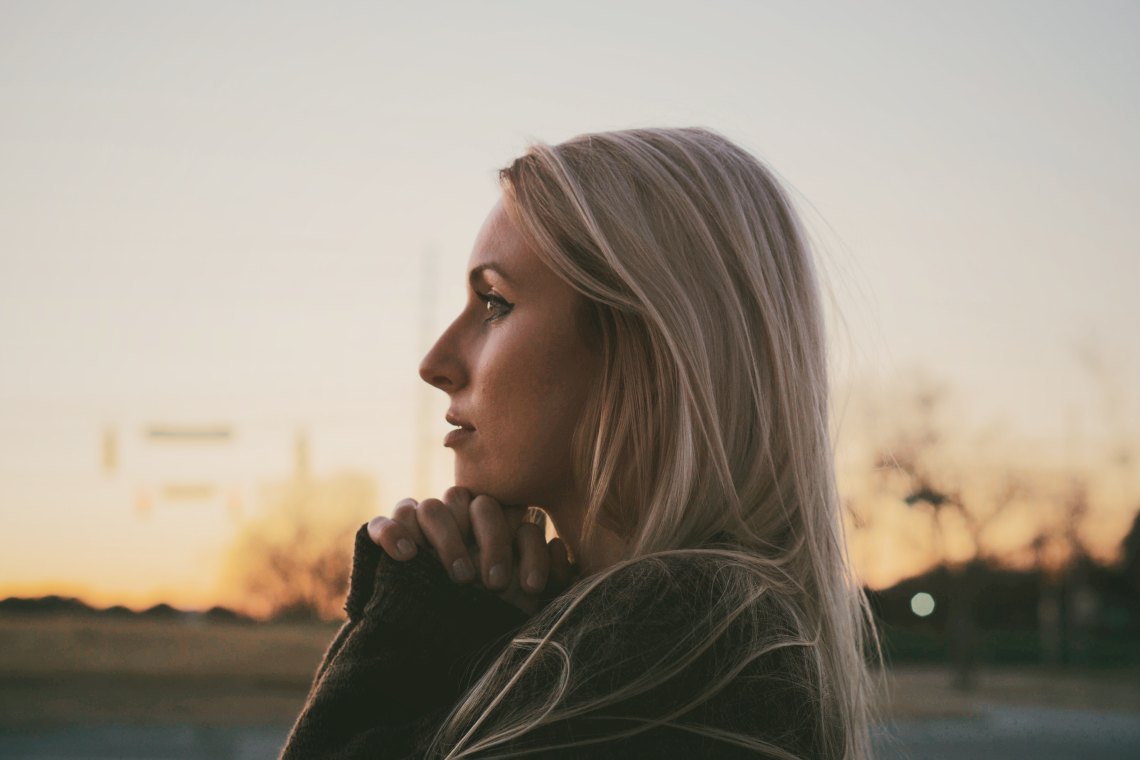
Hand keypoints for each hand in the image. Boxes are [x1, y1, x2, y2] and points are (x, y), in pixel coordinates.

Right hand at [367, 487, 575, 613]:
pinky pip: (383, 522)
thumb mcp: (525, 602)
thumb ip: (550, 576)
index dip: (525, 545)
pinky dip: (394, 533)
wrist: (432, 647)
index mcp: (490, 525)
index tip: (531, 587)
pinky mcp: (385, 541)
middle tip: (494, 584)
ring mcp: (419, 526)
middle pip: (473, 501)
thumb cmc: (488, 618)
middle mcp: (456, 518)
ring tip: (460, 577)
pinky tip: (407, 556)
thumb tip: (557, 545)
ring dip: (449, 539)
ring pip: (432, 507)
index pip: (511, 510)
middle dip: (491, 540)